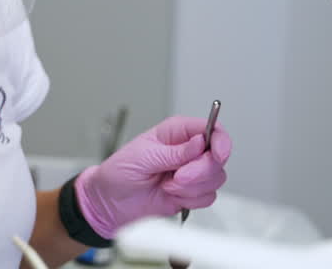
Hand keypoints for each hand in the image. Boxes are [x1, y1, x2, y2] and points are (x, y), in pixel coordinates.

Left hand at [75, 115, 231, 237]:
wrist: (112, 202)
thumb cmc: (120, 172)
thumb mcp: (144, 156)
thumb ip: (175, 152)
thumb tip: (200, 142)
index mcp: (176, 132)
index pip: (211, 129)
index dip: (220, 141)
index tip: (217, 155)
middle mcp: (188, 151)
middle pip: (217, 157)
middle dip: (199, 171)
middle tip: (177, 177)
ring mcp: (191, 172)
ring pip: (216, 179)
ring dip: (191, 188)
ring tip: (167, 185)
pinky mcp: (191, 192)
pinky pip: (208, 197)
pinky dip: (190, 200)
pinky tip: (171, 195)